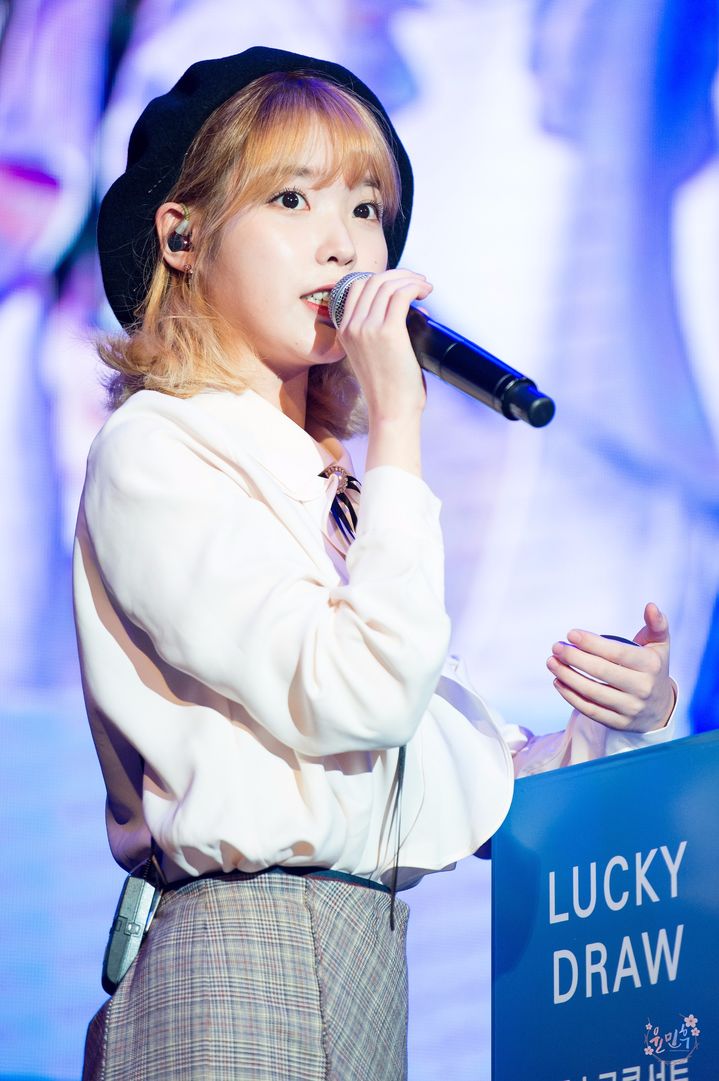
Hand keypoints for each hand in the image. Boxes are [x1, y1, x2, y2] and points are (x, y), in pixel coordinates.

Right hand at [335, 269, 431, 422]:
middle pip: (373, 281)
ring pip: (388, 284)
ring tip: (426, 288)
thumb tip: (413, 308)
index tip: (401, 285)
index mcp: (344, 331)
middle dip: (400, 275)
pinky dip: (416, 288)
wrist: (391, 412)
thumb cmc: (390, 389)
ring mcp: (367, 328)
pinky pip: (402, 295)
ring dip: (411, 280)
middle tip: (419, 283)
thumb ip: (381, 331)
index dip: (381, 279)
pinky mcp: (388, 331)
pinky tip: (426, 293)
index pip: (357, 288)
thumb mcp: (373, 356)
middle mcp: (352, 326)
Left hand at [546, 603, 674, 732]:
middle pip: (601, 672)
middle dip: (574, 658)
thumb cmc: (652, 668)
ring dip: (567, 676)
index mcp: (651, 666)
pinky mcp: (617, 723)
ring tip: (551, 662)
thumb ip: (656, 624)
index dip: (592, 643)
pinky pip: (589, 710)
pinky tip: (558, 681)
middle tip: (556, 647)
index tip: (570, 634)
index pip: (617, 654)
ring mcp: (630, 708)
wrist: (659, 708)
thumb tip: (651, 606)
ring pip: (592, 692)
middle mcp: (642, 688)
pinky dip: (570, 696)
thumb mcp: (659, 646)